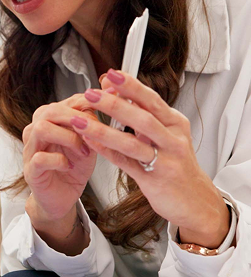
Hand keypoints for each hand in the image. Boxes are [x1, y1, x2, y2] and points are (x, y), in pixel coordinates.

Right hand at [22, 94, 97, 248]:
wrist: (62, 197)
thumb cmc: (73, 168)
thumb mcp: (89, 143)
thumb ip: (95, 123)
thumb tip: (113, 96)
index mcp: (50, 121)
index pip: (65, 102)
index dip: (86, 101)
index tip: (107, 107)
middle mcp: (35, 131)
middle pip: (50, 110)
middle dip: (77, 118)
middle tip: (94, 131)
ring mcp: (30, 150)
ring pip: (42, 129)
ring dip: (68, 137)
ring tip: (83, 151)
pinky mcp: (30, 170)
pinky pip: (40, 158)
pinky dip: (59, 160)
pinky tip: (68, 166)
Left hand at [73, 69, 229, 247]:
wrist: (196, 201)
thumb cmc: (176, 163)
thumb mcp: (166, 134)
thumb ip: (142, 113)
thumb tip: (114, 87)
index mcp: (175, 124)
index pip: (151, 100)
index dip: (130, 87)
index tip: (110, 75)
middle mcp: (173, 140)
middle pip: (142, 118)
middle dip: (114, 104)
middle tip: (91, 94)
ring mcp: (165, 161)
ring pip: (131, 143)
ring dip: (102, 130)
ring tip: (80, 121)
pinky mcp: (154, 180)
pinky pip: (125, 163)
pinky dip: (106, 152)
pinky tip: (89, 142)